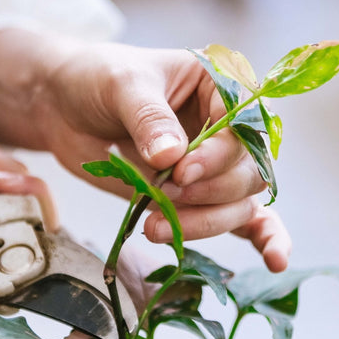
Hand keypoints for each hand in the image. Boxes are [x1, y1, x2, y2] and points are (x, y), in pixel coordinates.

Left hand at [0, 30, 290, 270]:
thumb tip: (172, 157)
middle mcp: (226, 126)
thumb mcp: (122, 85)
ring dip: (205, 223)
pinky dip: (262, 238)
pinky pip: (242, 217)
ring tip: (156, 227)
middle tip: (165, 194)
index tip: (181, 172)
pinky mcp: (198, 194)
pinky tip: (274, 260)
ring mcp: (214, 164)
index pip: (243, 127)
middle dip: (210, 194)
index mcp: (220, 85)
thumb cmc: (97, 78)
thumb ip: (149, 118)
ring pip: (239, 203)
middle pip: (248, 172)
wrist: (64, 104)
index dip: (219, 156)